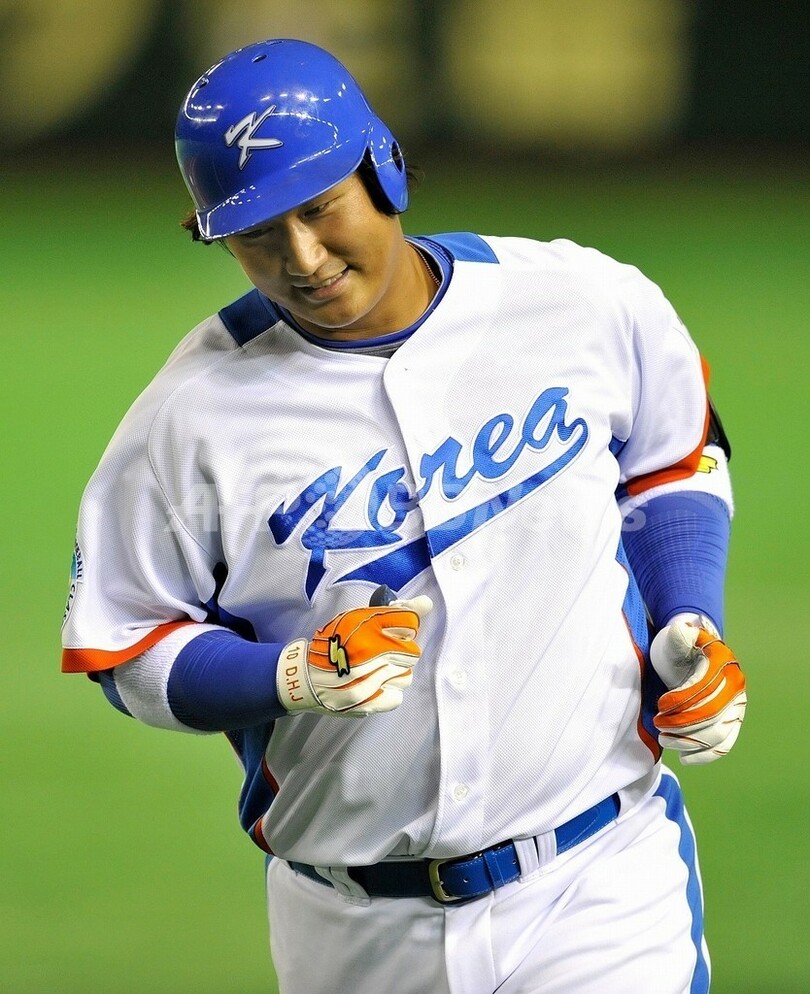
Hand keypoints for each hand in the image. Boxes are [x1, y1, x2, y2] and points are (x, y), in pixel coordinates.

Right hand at [277, 594, 432, 716]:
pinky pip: (396, 696)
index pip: (411, 622)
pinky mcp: (368, 702)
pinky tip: (374, 684)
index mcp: (366, 626)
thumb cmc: (334, 644)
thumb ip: (393, 611)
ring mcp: (369, 679)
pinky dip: (388, 691)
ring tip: (377, 669)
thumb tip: (427, 603)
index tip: (397, 631)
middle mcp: (369, 652)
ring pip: (406, 675)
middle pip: (411, 651)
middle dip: (401, 651)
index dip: (406, 627)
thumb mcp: (357, 617)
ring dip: (395, 672)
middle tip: (384, 652)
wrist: (307, 676)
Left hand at [651, 619, 746, 764]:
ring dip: (689, 742)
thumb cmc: (679, 645)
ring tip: (665, 740)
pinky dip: (706, 755)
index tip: (660, 705)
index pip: (705, 689)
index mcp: (723, 664)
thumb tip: (681, 630)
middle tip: (658, 725)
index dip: (681, 701)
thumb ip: (678, 636)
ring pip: (717, 733)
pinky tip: (684, 758)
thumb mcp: (676, 636)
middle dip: (681, 724)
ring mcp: (736, 706)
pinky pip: (724, 744)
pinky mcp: (732, 722)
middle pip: (711, 715)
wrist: (691, 654)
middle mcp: (736, 686)